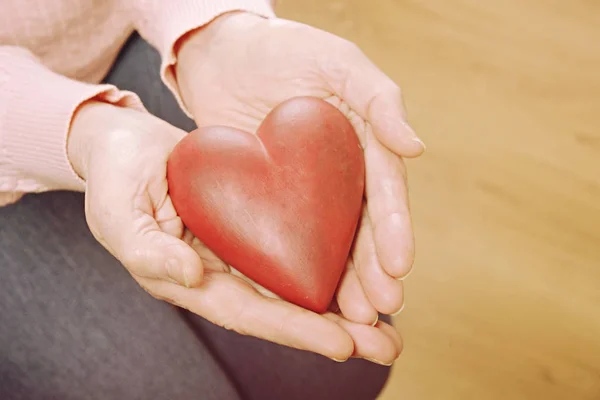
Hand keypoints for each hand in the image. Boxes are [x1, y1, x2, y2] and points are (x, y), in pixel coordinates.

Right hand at [67, 102, 402, 364]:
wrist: (125, 142)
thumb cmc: (116, 174)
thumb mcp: (119, 210)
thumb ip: (147, 249)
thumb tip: (191, 277)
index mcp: (187, 279)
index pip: (247, 312)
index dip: (293, 328)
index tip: (343, 343)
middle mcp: (218, 274)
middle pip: (282, 310)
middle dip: (334, 331)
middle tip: (387, 345)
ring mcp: (236, 252)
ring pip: (294, 286)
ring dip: (342, 309)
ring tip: (389, 328)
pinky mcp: (250, 224)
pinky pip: (292, 250)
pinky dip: (327, 267)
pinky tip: (363, 274)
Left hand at [175, 12, 424, 322]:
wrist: (222, 54)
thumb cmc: (285, 49)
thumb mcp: (337, 61)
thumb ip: (380, 98)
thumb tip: (417, 148)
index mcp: (364, 144)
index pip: (383, 191)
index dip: (393, 229)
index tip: (398, 266)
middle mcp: (340, 174)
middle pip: (360, 228)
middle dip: (371, 270)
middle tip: (378, 309)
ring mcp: (305, 192)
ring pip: (327, 243)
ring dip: (341, 281)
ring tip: (351, 318)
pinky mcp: (268, 202)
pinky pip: (283, 238)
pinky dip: (296, 269)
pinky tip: (303, 299)